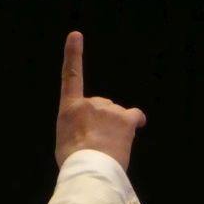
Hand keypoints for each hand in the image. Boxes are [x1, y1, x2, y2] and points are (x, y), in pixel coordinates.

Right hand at [54, 32, 145, 170]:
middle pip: (101, 106)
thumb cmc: (75, 160)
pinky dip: (137, 120)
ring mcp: (109, 109)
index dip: (73, 54)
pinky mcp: (125, 119)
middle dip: (102, 121)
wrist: (89, 167)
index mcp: (69, 108)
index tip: (76, 36)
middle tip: (99, 142)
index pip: (70, 76)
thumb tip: (89, 133)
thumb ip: (77, 127)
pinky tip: (137, 127)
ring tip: (110, 146)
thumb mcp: (66, 139)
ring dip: (117, 127)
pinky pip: (135, 115)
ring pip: (117, 115)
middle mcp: (90, 103)